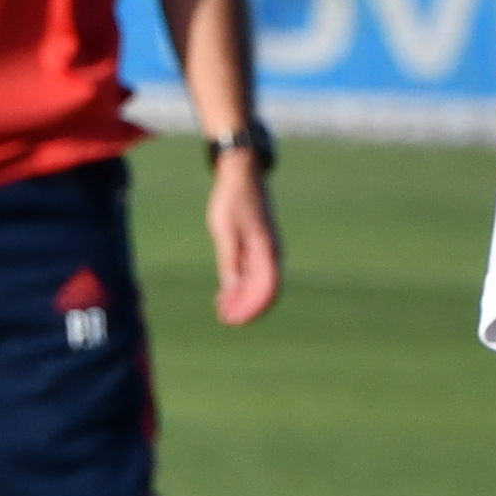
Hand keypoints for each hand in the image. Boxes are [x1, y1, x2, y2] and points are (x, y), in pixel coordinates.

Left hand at [209, 146, 285, 328]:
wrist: (240, 174)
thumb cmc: (232, 200)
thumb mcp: (225, 231)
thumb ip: (230, 260)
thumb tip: (233, 288)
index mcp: (266, 250)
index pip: (266, 289)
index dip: (252, 308)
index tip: (234, 320)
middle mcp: (271, 253)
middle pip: (264, 290)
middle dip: (246, 308)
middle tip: (226, 320)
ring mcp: (265, 249)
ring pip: (259, 283)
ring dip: (243, 299)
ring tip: (224, 311)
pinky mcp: (257, 245)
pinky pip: (254, 272)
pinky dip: (241, 286)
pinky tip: (226, 294)